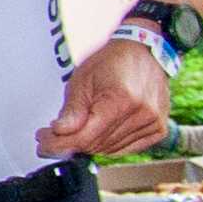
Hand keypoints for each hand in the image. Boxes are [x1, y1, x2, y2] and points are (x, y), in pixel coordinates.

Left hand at [32, 29, 173, 162]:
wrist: (143, 51)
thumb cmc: (112, 61)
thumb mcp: (82, 80)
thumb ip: (71, 111)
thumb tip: (59, 133)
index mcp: (121, 100)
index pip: (84, 137)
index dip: (59, 143)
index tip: (44, 142)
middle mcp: (142, 114)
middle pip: (96, 145)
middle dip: (70, 143)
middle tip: (52, 135)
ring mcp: (153, 123)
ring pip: (110, 149)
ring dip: (89, 144)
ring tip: (76, 130)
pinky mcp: (159, 129)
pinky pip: (127, 148)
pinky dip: (108, 145)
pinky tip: (98, 132)